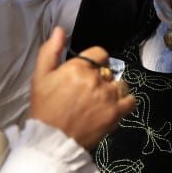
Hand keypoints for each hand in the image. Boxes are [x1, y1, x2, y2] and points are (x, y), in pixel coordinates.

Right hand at [28, 27, 136, 150]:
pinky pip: (131, 100)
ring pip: (120, 84)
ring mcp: (108, 97)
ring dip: (112, 90)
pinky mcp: (116, 113)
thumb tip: (60, 30)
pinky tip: (113, 107)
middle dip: (99, 78)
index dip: (93, 62)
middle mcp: (96, 79)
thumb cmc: (44, 109)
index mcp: (78, 68)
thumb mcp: (40, 76)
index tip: (85, 73)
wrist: (51, 141)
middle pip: (108, 70)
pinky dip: (125, 102)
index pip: (99, 53)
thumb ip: (51, 51)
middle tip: (86, 93)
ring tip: (99, 101)